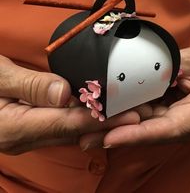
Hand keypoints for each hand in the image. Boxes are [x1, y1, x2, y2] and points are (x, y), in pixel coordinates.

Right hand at [0, 55, 139, 153]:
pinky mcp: (35, 128)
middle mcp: (27, 137)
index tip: (129, 115)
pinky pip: (67, 126)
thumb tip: (64, 93)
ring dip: (102, 123)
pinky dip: (87, 120)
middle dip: (110, 124)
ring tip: (130, 113)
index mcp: (16, 127)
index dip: (101, 119)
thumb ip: (28, 85)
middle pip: (77, 130)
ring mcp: (31, 135)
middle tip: (140, 114)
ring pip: (74, 131)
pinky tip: (103, 114)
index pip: (69, 123)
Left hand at [80, 47, 189, 148]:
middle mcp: (177, 125)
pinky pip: (136, 115)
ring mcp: (165, 120)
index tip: (110, 138)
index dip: (136, 135)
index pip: (163, 130)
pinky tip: (99, 114)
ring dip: (111, 127)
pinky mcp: (156, 114)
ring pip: (136, 125)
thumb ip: (172, 65)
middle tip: (85, 138)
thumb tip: (145, 66)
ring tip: (84, 130)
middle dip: (114, 134)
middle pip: (143, 132)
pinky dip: (119, 115)